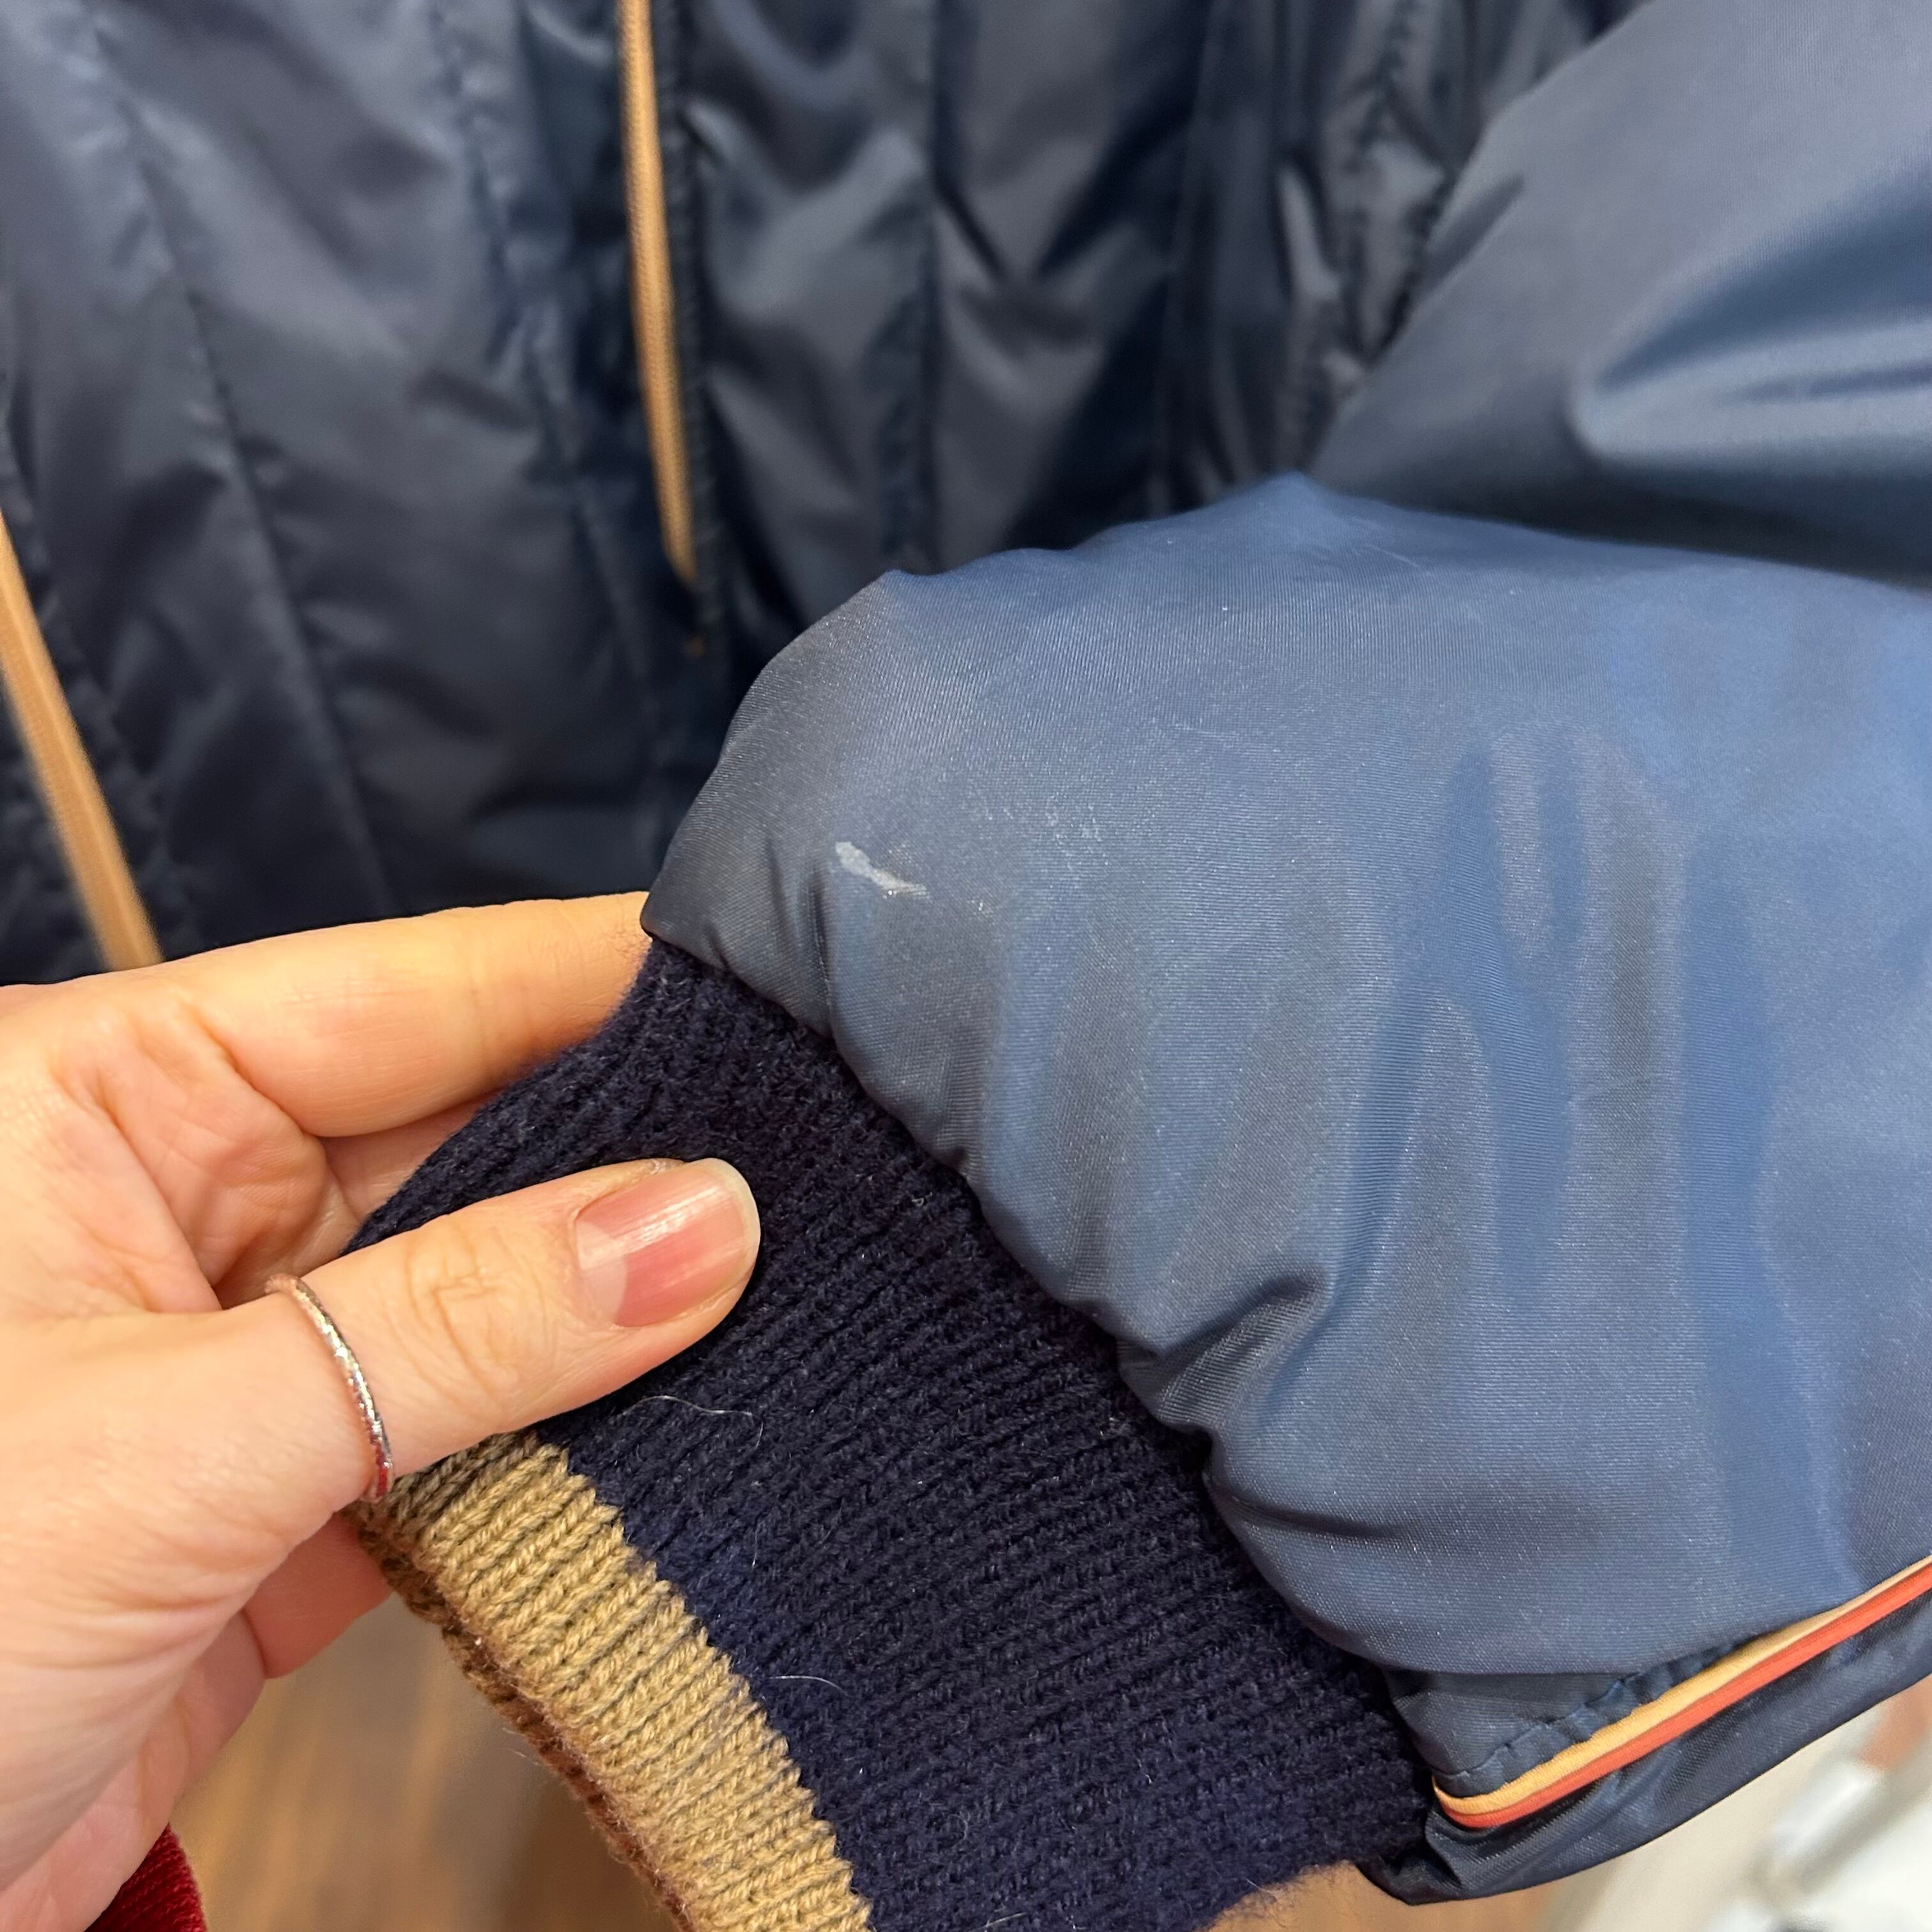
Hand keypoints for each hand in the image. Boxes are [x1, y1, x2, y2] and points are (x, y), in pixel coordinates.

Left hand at [0, 897, 759, 1931]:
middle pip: (464, 1129)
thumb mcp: (172, 1444)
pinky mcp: (285, 1488)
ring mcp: (243, 1345)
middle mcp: (182, 1196)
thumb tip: (700, 1222)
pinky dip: (569, 1437)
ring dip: (614, 1304)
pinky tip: (688, 1409)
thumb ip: (454, 1323)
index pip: (404, 989)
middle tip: (822, 1146)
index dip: (592, 978)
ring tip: (793, 1273)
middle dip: (635, 1149)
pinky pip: (467, 1424)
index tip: (774, 979)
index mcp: (105, 1098)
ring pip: (481, 1284)